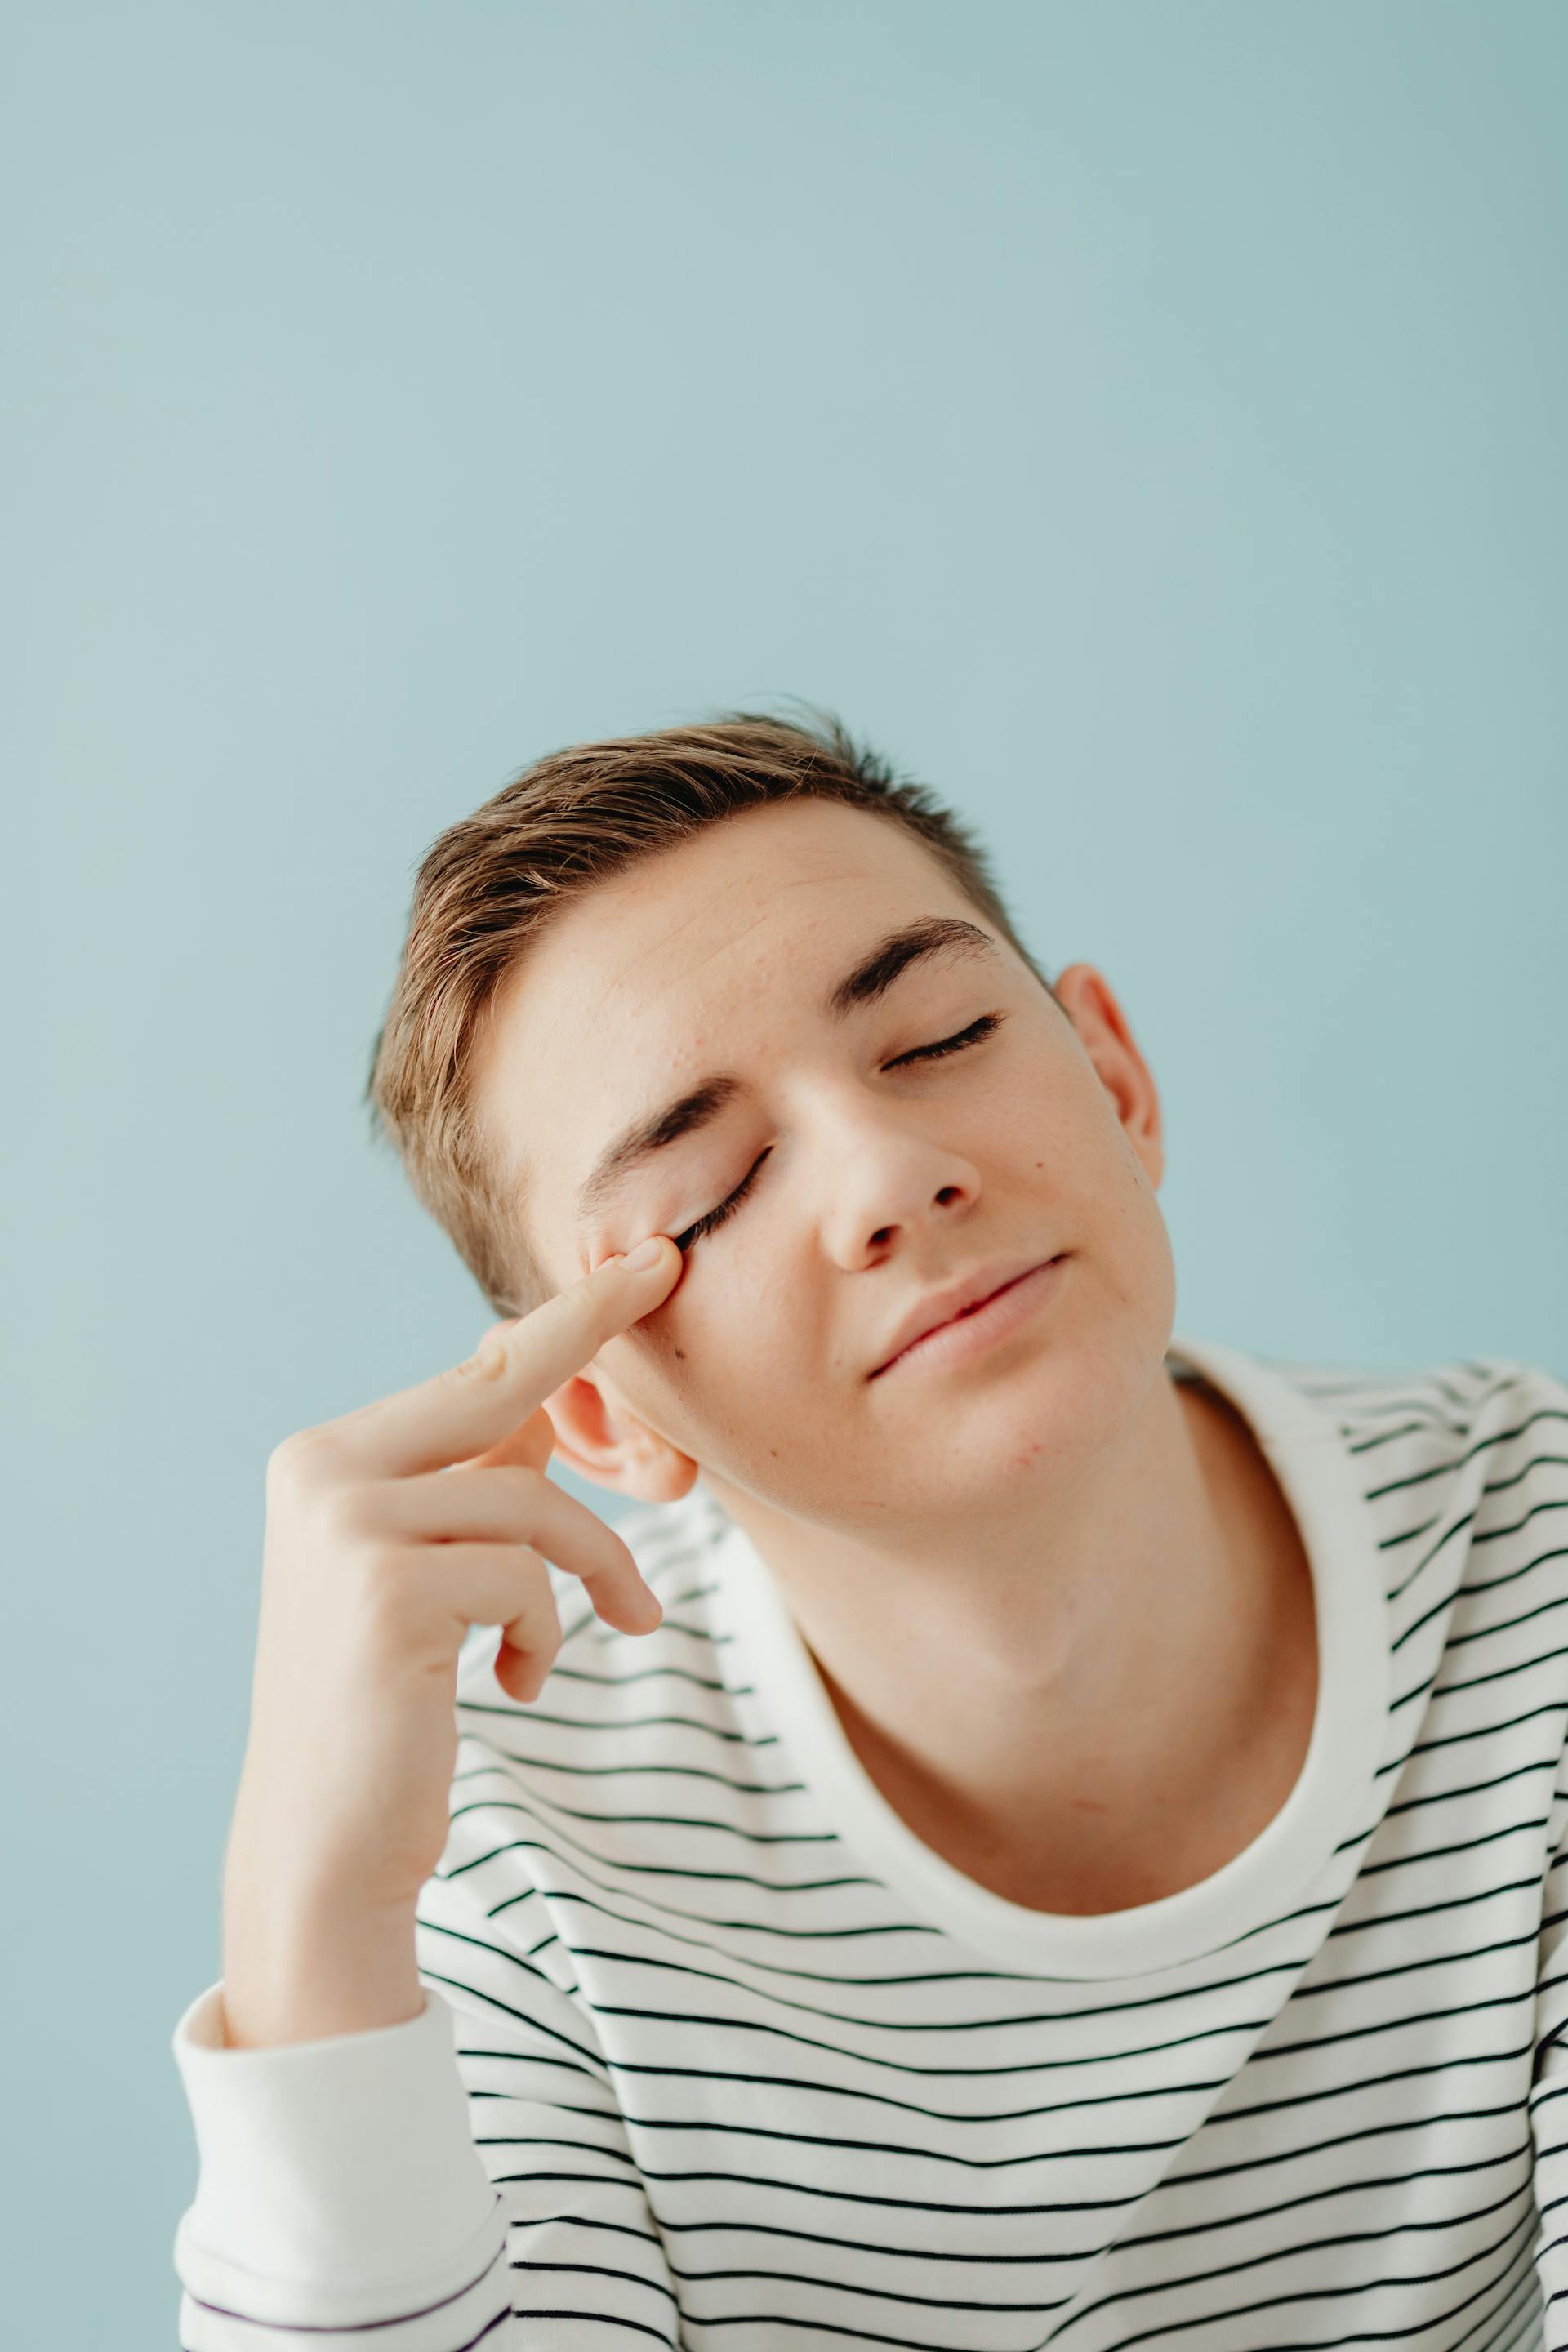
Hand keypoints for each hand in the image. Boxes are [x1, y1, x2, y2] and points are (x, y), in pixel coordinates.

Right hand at [221, 1237, 683, 1975]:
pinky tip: (515, 1685)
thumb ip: (469, 1488)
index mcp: (324, 1459)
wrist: (325, 1844)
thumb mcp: (422, 1575)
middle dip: (590, 1323)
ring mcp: (346, 1527)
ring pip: (536, 1506)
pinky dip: (547, 1636)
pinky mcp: (387, 1590)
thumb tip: (543, 1405)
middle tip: (663, 1267)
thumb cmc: (387, 1708)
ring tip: (611, 1631)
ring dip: (596, 1572)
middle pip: (498, 1383)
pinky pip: (530, 1580)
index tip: (638, 1263)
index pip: (470, 1374)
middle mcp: (322, 1474)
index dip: (563, 1318)